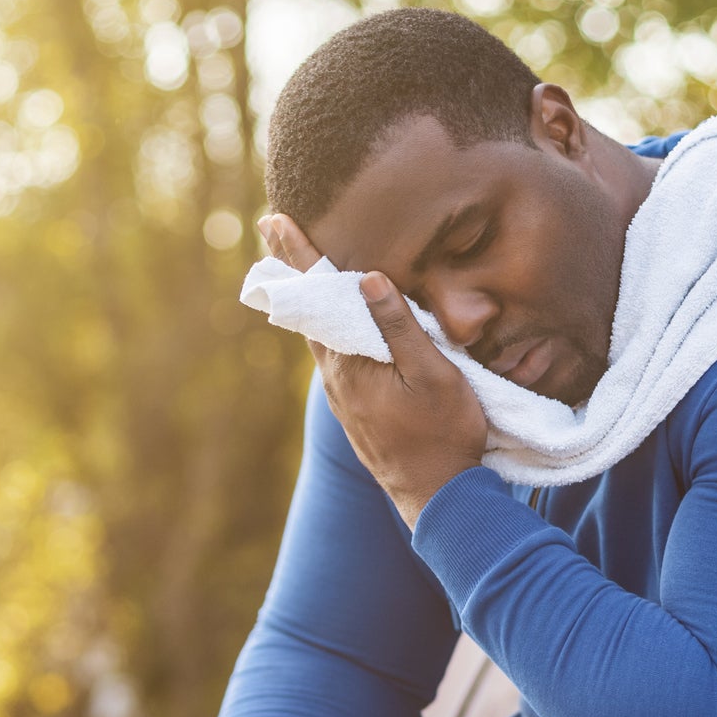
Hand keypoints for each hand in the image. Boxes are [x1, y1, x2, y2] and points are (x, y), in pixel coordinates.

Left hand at [260, 214, 486, 527]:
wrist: (436, 498)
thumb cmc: (444, 434)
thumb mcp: (433, 375)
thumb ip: (399, 326)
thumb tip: (367, 277)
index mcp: (349, 361)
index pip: (317, 293)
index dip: (297, 253)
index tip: (273, 219)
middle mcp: (335, 375)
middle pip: (308, 308)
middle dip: (294, 267)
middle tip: (274, 228)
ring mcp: (342, 394)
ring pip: (319, 332)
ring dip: (310, 295)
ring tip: (299, 265)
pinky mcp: (354, 406)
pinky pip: (333, 352)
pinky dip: (327, 323)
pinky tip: (333, 319)